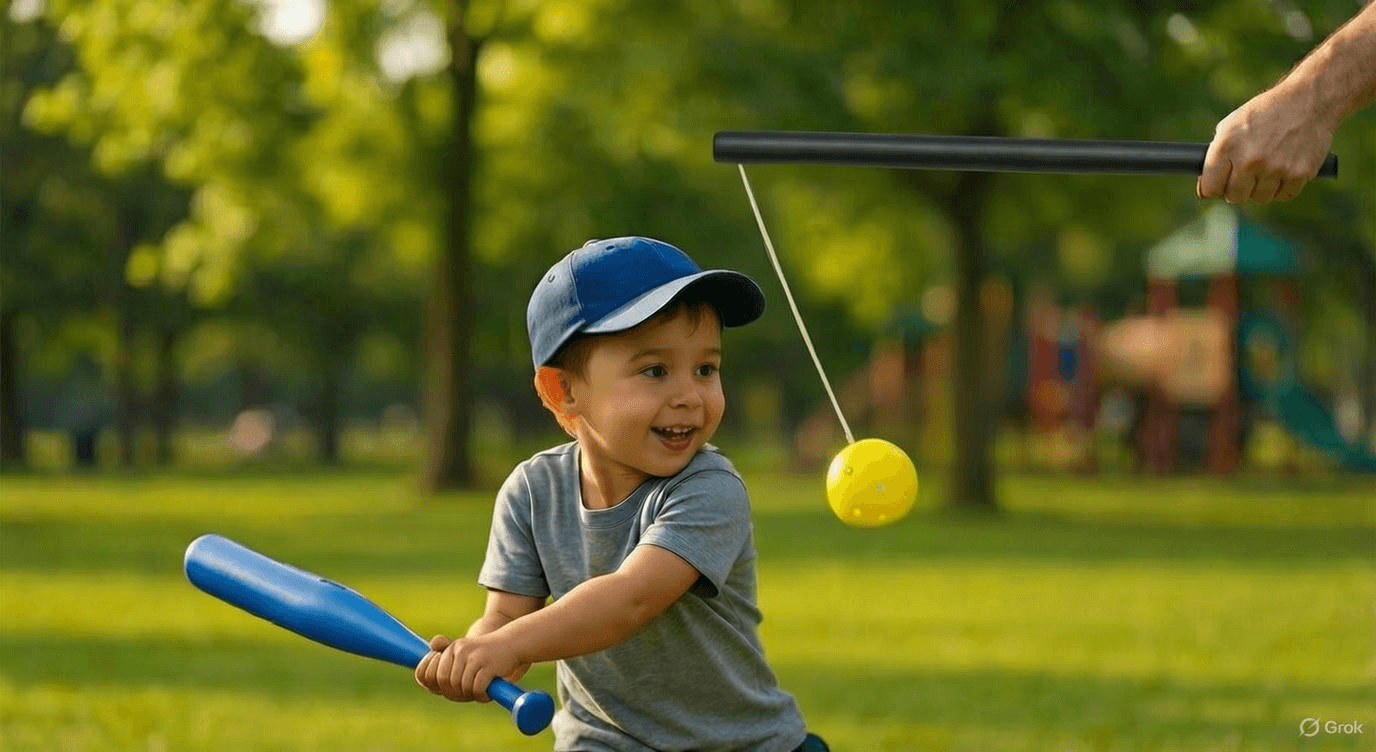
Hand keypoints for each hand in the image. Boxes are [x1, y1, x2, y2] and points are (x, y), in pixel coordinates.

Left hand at [414, 633, 528, 702]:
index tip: (453, 689)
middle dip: (456, 692)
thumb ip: (448, 662)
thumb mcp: (465, 654)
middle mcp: (460, 650)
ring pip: (462, 686)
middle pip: (445, 682)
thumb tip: (434, 673)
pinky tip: (487, 694)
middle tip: (468, 693)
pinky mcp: (488, 665)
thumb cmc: (487, 653)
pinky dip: (482, 695)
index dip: (439, 687)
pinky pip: (477, 688)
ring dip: (471, 694)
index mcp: (452, 649)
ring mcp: (474, 657)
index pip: (431, 675)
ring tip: (480, 692)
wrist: (512, 643)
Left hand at [1197, 83, 1335, 203]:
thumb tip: (1205, 189)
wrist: (1308, 100)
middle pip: (1234, 197)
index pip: (1210, 188)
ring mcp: (1275, 169)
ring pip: (1260, 198)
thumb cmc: (1265, 113)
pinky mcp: (1299, 173)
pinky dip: (1282, 187)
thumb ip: (1216, 154)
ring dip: (1261, 188)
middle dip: (1237, 189)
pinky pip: (1283, 195)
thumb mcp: (1232, 125)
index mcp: (1226, 147)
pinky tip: (1283, 169)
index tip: (1219, 185)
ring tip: (1267, 167)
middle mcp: (1249, 161)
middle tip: (1246, 175)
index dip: (1213, 188)